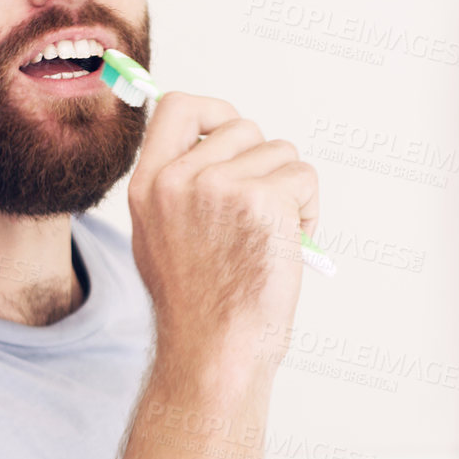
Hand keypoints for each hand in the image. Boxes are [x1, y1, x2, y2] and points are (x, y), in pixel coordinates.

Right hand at [126, 92, 319, 386]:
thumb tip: (220, 150)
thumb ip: (181, 190)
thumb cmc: (198, 309)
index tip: (233, 135)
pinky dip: (310, 211)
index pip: (177, 106)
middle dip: (266, 165)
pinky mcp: (262, 201)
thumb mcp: (161, 237)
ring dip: (291, 192)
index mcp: (149, 185)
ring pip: (281, 154)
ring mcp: (220, 187)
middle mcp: (179, 179)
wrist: (215, 352)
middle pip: (245, 129)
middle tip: (265, 215)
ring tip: (275, 239)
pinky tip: (292, 247)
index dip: (214, 111)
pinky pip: (304, 179)